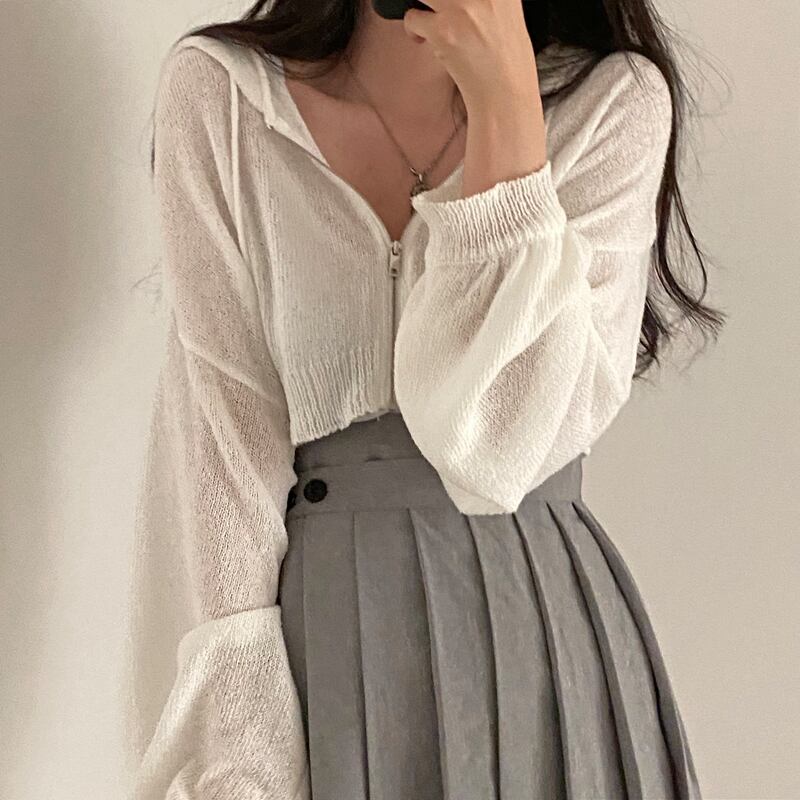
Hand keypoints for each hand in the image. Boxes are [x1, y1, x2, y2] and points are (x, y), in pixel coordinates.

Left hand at [402, 0, 539, 110]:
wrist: (505, 95)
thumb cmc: (506, 62)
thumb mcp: (508, 14)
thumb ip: (487, 0)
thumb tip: (464, 1)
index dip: (451, 0)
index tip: (449, 7)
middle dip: (433, 0)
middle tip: (434, 9)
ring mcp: (461, 9)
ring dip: (421, 5)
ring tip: (427, 20)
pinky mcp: (443, 31)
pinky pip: (412, 17)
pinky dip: (414, 30)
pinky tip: (425, 40)